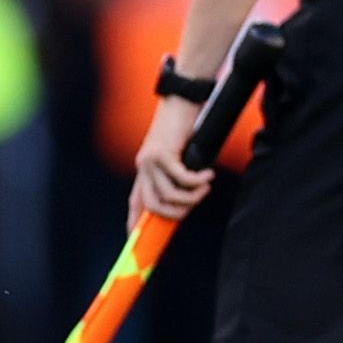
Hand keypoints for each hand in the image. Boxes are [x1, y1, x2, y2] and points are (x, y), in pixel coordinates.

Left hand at [128, 95, 212, 227]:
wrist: (181, 102)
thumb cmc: (184, 128)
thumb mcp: (178, 155)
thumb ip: (177, 175)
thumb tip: (187, 199)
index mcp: (144, 171)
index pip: (135, 203)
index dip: (134, 224)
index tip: (135, 240)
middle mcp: (143, 168)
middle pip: (153, 207)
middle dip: (177, 213)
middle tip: (195, 203)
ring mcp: (150, 161)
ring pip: (169, 195)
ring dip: (192, 196)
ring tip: (206, 185)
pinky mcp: (162, 154)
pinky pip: (181, 179)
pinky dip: (198, 180)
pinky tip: (208, 174)